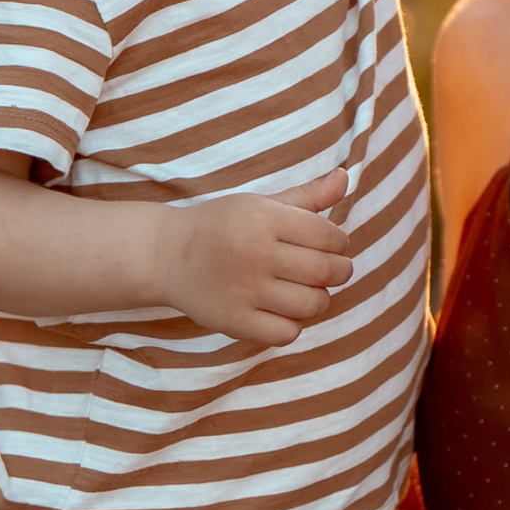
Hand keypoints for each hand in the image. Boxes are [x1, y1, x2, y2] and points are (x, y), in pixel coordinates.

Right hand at [154, 168, 353, 345]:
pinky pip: (287, 333)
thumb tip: (344, 176)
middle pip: (326, 271)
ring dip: (320, 299)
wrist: (166, 255)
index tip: (331, 246)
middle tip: (328, 270)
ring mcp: (244, 290)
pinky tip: (284, 310)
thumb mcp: (260, 204)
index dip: (340, 243)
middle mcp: (255, 254)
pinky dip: (294, 325)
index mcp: (264, 219)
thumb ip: (307, 196)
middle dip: (339, 271)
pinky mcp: (234, 321)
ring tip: (307, 290)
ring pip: (313, 305)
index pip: (329, 236)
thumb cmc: (222, 226)